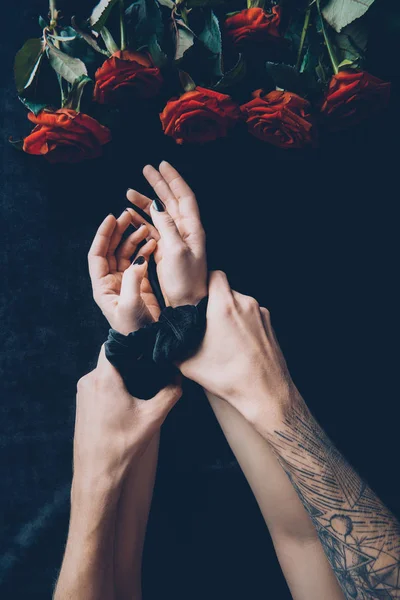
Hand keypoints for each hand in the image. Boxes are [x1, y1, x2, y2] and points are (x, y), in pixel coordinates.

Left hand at [73, 346, 181, 489]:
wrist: (97, 474)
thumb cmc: (123, 446)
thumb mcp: (153, 418)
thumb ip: (170, 392)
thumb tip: (178, 376)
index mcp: (104, 379)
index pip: (115, 343)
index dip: (132, 341)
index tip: (148, 346)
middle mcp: (89, 381)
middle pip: (112, 357)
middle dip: (131, 360)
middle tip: (151, 367)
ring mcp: (83, 393)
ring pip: (106, 372)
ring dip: (122, 375)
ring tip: (142, 387)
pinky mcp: (82, 404)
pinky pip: (99, 385)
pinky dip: (114, 387)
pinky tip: (128, 402)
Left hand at [88, 211, 158, 333]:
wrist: (147, 344)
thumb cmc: (134, 330)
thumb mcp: (131, 305)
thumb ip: (133, 280)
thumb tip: (139, 259)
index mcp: (102, 286)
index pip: (97, 255)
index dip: (103, 236)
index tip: (111, 218)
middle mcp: (111, 282)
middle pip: (111, 250)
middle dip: (118, 232)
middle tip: (128, 215)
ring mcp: (125, 282)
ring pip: (126, 254)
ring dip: (133, 239)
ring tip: (144, 227)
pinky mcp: (139, 285)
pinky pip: (139, 262)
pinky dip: (145, 250)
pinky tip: (152, 243)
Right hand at [126, 161, 206, 306]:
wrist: (186, 304)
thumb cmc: (185, 281)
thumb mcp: (176, 251)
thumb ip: (167, 226)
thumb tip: (157, 205)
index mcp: (192, 229)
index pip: (184, 197)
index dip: (174, 179)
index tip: (162, 165)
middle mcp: (184, 231)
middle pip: (171, 201)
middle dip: (159, 184)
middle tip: (146, 169)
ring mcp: (174, 240)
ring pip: (159, 214)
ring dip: (145, 202)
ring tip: (128, 192)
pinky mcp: (165, 250)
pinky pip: (153, 229)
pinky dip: (142, 219)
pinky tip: (130, 214)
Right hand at [180, 271, 294, 424]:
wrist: (265, 393)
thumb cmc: (228, 377)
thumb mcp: (188, 362)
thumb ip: (173, 343)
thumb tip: (163, 337)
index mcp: (224, 305)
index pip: (214, 274)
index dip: (203, 282)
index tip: (196, 296)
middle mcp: (245, 303)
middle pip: (226, 290)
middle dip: (215, 302)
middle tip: (205, 322)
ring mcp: (261, 313)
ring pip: (239, 304)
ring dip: (229, 314)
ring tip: (222, 339)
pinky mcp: (270, 325)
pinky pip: (252, 316)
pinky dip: (243, 325)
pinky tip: (238, 346)